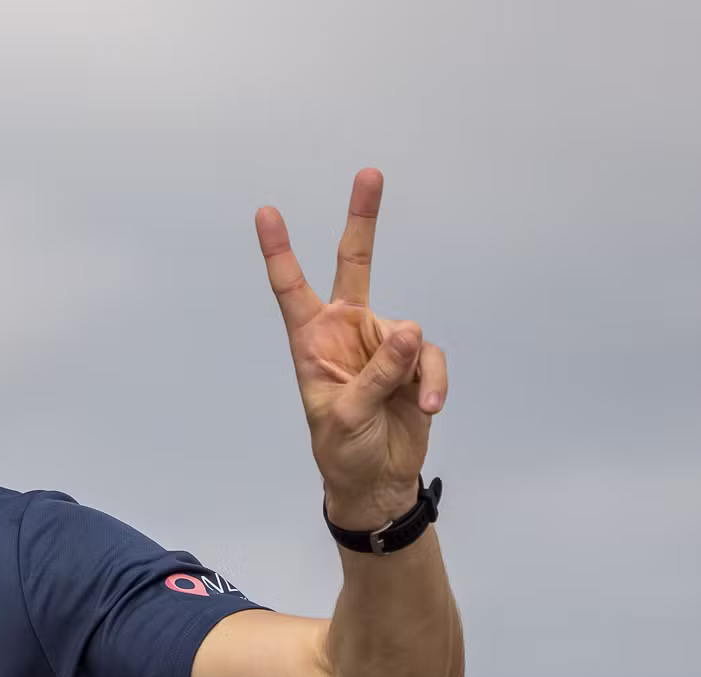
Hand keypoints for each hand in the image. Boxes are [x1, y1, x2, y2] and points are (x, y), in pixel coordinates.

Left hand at [257, 168, 448, 527]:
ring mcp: (383, 343)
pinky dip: (434, 381)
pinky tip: (428, 406)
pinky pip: (431, 357)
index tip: (266, 212)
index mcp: (312, 341)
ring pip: (409, 333)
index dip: (279, 251)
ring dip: (414, 371)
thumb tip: (411, 329)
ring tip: (414, 405)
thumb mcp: (345, 415)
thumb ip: (377, 372)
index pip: (291, 289)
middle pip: (355, 265)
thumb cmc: (342, 449)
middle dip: (363, 219)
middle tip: (369, 172)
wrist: (375, 480)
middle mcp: (347, 332)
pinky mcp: (415, 360)